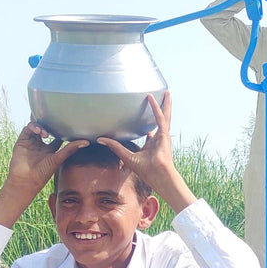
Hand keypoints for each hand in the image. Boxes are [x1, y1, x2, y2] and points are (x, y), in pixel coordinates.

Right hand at [0, 123, 87, 226]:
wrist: (26, 180)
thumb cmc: (43, 173)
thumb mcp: (58, 159)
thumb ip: (70, 149)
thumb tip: (87, 142)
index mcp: (50, 149)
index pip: (56, 135)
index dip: (61, 129)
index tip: (68, 123)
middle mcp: (40, 144)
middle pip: (45, 128)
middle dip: (48, 122)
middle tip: (55, 118)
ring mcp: (31, 142)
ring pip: (36, 127)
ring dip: (41, 125)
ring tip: (45, 133)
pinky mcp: (22, 140)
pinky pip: (28, 129)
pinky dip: (34, 127)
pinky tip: (40, 131)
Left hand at [98, 92, 195, 212]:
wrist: (158, 176)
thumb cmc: (146, 171)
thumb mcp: (127, 156)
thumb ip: (115, 147)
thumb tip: (100, 139)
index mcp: (152, 145)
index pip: (151, 133)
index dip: (148, 127)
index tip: (144, 121)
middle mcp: (159, 139)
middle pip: (161, 120)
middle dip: (161, 109)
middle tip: (160, 98)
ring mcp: (163, 136)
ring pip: (165, 115)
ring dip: (164, 103)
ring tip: (165, 92)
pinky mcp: (164, 134)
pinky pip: (159, 117)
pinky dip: (155, 107)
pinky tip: (151, 97)